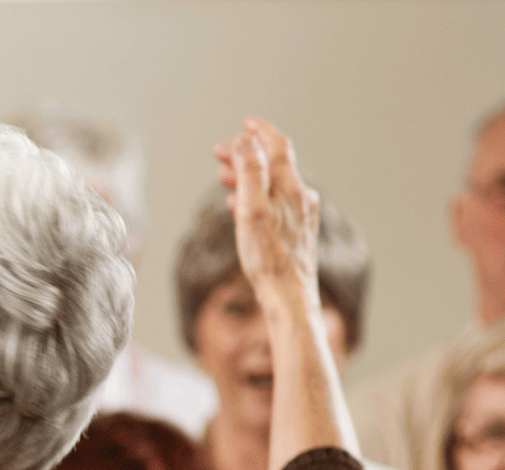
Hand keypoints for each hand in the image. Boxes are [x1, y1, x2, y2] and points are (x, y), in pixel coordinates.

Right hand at [213, 117, 319, 303]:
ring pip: (271, 185)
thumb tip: (245, 141)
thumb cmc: (268, 258)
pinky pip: (273, 204)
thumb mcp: (252, 209)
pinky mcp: (295, 232)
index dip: (261, 132)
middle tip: (219, 150)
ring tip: (223, 175)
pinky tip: (238, 205)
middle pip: (273, 166)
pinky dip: (254, 196)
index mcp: (290, 188)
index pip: (278, 147)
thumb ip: (250, 172)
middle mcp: (300, 198)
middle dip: (246, 154)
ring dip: (247, 177)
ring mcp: (299, 215)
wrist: (289, 296)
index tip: (245, 123)